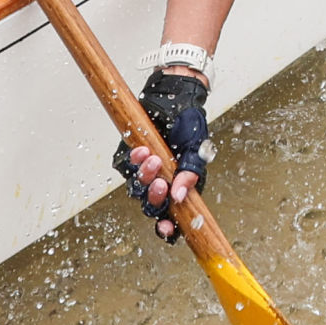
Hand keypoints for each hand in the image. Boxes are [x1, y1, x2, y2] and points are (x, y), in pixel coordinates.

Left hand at [113, 66, 208, 237]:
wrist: (174, 96)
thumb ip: (190, 173)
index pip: (173, 217)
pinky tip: (143, 149)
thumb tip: (180, 196)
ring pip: (138, 189)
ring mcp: (144, 173)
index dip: (169, 228)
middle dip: (155, 198)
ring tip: (153, 158)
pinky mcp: (129, 159)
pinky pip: (128, 169)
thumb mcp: (198, 150)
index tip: (167, 226)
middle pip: (152, 207)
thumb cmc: (189, 124)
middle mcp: (161, 183)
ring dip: (145, 177)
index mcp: (180, 188)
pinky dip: (135, 161)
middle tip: (161, 183)